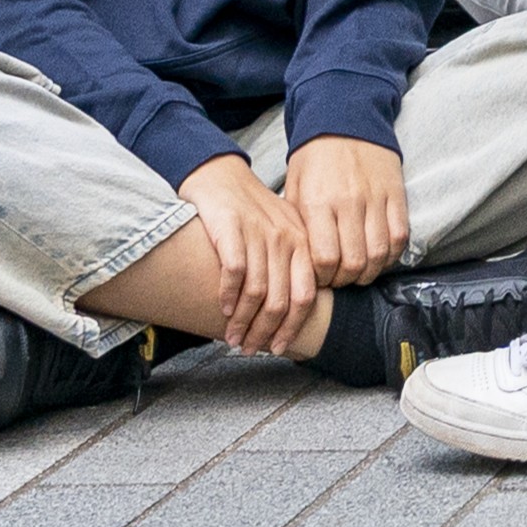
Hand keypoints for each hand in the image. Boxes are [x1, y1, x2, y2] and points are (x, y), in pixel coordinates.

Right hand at [170, 157, 320, 352]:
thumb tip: (287, 315)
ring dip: (242, 321)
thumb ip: (289, 267)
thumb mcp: (280, 235)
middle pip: (281, 301)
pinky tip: (221, 309)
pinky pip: (234, 272)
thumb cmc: (250, 213)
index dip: (292, 328)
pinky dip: (228, 296)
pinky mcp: (232, 229)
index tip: (280, 348)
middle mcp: (286, 240)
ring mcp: (260, 235)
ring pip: (257, 293)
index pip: (305, 297)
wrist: (220, 177)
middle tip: (249, 349)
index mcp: (303, 244)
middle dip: (264, 332)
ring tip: (231, 338)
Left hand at [279, 134, 407, 286]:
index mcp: (316, 203)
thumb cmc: (314, 160)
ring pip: (379, 254)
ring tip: (359, 271)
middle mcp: (348, 203)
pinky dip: (391, 254)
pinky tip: (379, 256)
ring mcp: (375, 198)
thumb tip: (302, 262)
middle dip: (345, 280)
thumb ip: (299, 225)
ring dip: (369, 272)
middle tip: (339, 278)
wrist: (346, 121)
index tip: (320, 278)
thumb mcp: (293, 189)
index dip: (322, 278)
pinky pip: (400, 236)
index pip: (323, 259)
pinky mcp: (396, 194)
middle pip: (353, 262)